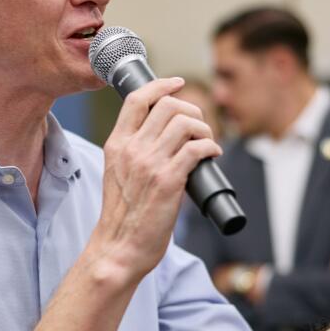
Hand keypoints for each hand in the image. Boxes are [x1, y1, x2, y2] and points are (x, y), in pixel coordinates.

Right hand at [95, 78, 220, 277]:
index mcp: (117, 145)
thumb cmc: (123, 215)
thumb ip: (133, 151)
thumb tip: (164, 134)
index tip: (178, 83)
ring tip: (207, 142)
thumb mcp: (117, 173)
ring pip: (185, 123)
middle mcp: (132, 150)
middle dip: (191, 110)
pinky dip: (210, 147)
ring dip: (204, 128)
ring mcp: (149, 164)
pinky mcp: (168, 181)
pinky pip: (197, 148)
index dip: (161, 85)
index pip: (137, 99)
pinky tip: (212, 155)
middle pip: (168, 106)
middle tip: (199, 126)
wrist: (119, 247)